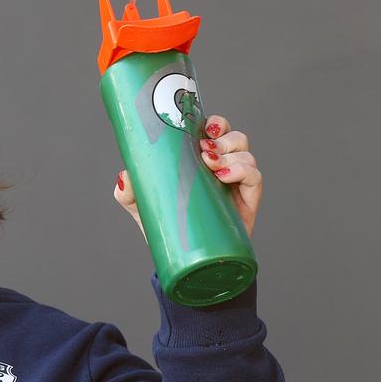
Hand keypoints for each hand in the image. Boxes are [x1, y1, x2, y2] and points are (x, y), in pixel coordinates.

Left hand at [114, 114, 261, 240]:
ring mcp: (236, 183)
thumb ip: (128, 191)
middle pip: (235, 137)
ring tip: (211, 166)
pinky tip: (224, 176)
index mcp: (199, 159)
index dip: (215, 122)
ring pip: (246, 154)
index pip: (215, 130)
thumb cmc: (165, 224)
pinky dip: (243, 171)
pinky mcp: (247, 201)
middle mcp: (221, 166)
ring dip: (231, 154)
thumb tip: (125, 175)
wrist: (183, 258)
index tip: (204, 127)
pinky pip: (255, 177)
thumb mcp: (141, 205)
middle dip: (223, 137)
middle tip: (204, 149)